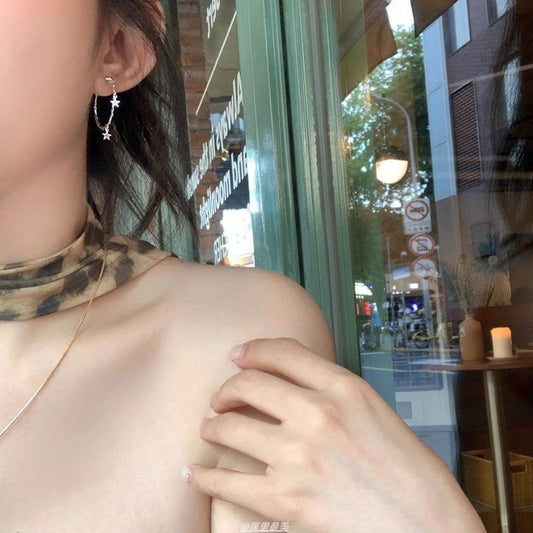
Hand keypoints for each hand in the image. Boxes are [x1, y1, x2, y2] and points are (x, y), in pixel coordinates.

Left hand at [183, 338, 483, 532]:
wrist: (431, 531)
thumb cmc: (414, 476)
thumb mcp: (379, 414)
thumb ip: (336, 393)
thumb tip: (294, 385)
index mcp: (346, 389)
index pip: (283, 352)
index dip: (253, 349)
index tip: (238, 355)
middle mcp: (319, 414)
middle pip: (249, 383)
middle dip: (227, 389)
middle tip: (220, 399)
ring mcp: (300, 456)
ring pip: (231, 426)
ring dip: (213, 427)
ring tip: (211, 430)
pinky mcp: (287, 500)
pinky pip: (228, 482)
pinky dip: (203, 477)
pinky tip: (194, 473)